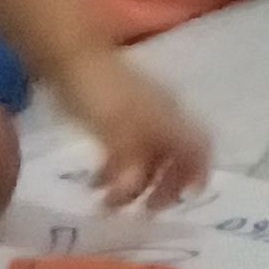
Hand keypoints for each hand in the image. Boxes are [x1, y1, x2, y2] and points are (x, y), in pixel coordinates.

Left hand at [53, 48, 211, 210]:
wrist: (69, 56)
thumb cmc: (96, 91)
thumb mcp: (114, 128)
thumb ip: (128, 161)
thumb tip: (134, 191)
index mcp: (168, 117)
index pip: (199, 147)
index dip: (199, 174)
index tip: (185, 201)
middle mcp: (162, 116)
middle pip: (177, 158)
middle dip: (162, 187)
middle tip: (141, 211)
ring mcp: (140, 116)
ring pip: (150, 158)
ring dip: (135, 184)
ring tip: (107, 203)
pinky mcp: (118, 117)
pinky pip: (127, 151)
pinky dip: (117, 172)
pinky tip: (95, 183)